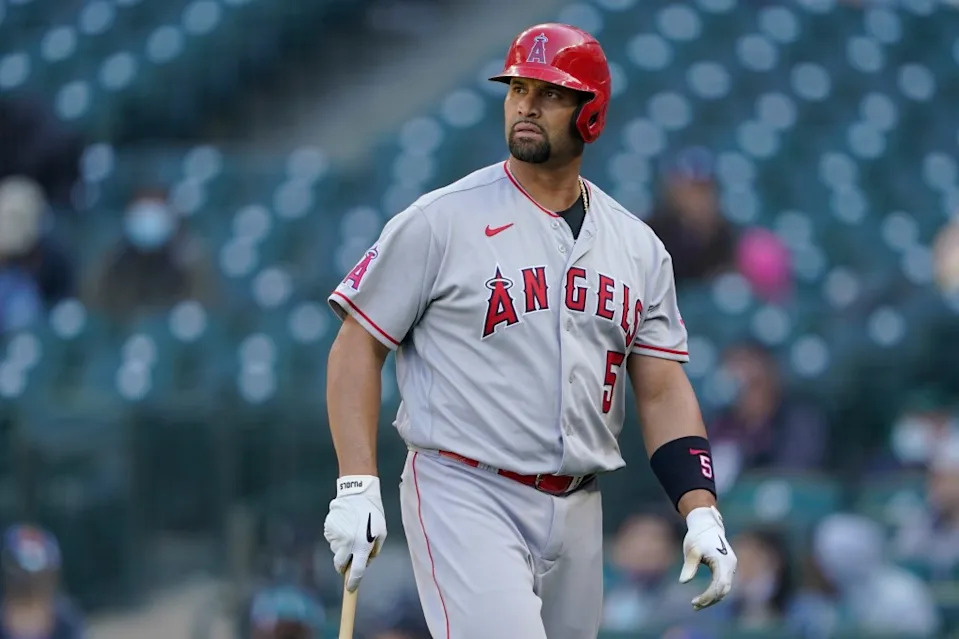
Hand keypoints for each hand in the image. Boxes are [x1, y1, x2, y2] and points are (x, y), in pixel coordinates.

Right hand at [323, 475, 386, 591]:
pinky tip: (345, 525)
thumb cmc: (373, 513)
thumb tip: (365, 563)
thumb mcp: (381, 532)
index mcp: (362, 546)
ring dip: (343, 547)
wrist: (357, 494)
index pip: (357, 572)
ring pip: (336, 551)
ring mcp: (336, 537)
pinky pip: (332, 540)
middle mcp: (347, 544)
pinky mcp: (328, 529)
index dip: (353, 583)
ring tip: (352, 531)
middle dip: (344, 566)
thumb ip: (374, 550)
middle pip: (340, 565)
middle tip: (350, 558)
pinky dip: (338, 537)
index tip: (351, 588)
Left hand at [679, 505, 736, 609]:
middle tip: (694, 606)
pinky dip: (715, 591)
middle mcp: (731, 565)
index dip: (708, 597)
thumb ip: (689, 566)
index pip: (719, 586)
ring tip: (696, 603)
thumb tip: (683, 582)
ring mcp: (731, 566)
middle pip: (724, 590)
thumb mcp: (691, 550)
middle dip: (710, 600)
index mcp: (723, 561)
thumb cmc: (698, 536)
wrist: (706, 524)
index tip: (694, 602)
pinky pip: (724, 583)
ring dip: (713, 597)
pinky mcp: (728, 566)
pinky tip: (704, 596)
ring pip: (725, 588)